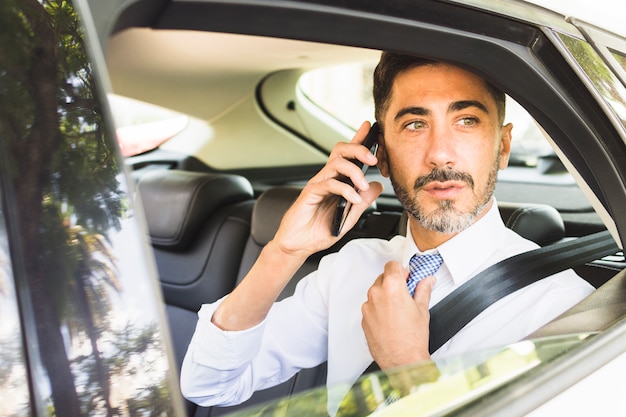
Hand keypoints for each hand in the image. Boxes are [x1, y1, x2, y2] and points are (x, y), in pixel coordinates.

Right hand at [272, 121, 382, 258]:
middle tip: (373, 158)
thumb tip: (377, 186)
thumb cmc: (319, 230)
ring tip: (362, 186)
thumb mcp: (349, 217)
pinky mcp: (310, 194)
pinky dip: (345, 190)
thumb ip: (363, 201)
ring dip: (354, 172)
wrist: (299, 245)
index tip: (369, 127)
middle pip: (341, 151)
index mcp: (336, 181)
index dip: (358, 139)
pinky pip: (329, 184)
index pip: (348, 156)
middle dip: (359, 149)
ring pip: (336, 164)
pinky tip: (353, 199)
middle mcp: (327, 179)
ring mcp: (318, 185)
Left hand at [361, 261, 434, 369]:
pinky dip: (378, 308)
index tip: (406, 277)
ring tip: (398, 310)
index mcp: (392, 287)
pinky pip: (371, 306)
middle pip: (383, 277)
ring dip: (385, 295)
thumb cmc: (412, 339)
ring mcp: (368, 306)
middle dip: (393, 283)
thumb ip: (423, 290)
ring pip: (375, 292)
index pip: (392, 265)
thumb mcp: (422, 310)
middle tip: (405, 294)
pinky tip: (390, 319)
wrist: (402, 361)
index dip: (401, 270)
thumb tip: (427, 281)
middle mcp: (376, 294)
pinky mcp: (363, 318)